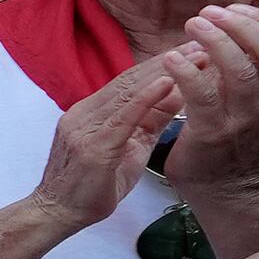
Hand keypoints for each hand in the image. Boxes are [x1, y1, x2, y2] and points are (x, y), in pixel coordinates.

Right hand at [27, 59, 184, 233]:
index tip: (192, 50)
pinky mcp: (92, 145)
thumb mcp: (128, 149)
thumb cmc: (91, 188)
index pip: (129, 82)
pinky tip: (168, 81)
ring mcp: (85, 127)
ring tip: (196, 56)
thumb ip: (148, 122)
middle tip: (202, 42)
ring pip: (128, 91)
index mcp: (91, 113)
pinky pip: (123, 115)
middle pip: (130, 80)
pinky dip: (146, 97)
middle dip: (168, 60)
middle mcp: (85, 113)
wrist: (56, 215)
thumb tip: (176, 95)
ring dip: (165, 71)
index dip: (161, 64)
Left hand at [152, 1, 258, 191]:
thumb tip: (241, 23)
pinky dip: (186, 70)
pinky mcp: (213, 132)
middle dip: (242, 23)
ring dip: (216, 39)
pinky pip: (203, 94)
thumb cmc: (240, 137)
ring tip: (193, 25)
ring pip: (241, 69)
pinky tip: (171, 59)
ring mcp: (245, 118)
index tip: (237, 9)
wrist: (229, 189)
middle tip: (210, 13)